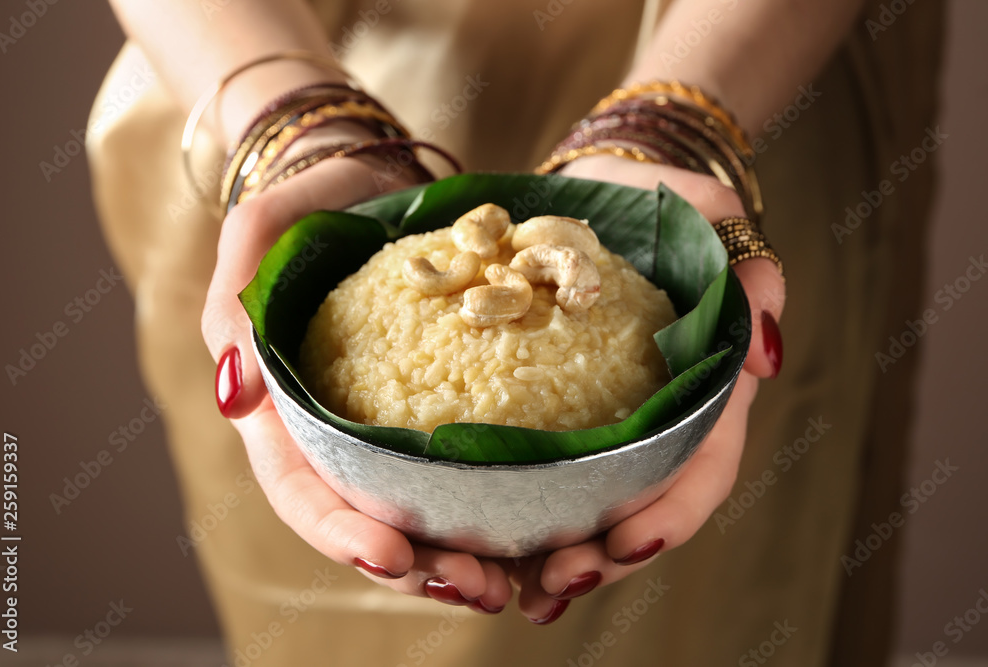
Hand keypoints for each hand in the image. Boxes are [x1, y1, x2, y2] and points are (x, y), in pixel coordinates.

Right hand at [201, 142, 513, 613]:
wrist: (372, 177)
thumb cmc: (307, 201)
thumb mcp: (258, 232)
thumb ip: (235, 305)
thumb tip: (238, 397)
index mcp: (285, 410)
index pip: (302, 488)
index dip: (342, 532)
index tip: (394, 557)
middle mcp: (340, 431)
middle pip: (370, 520)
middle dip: (420, 568)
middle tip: (480, 587)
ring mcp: (394, 422)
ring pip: (425, 509)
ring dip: (467, 555)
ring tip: (521, 579)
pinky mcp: (446, 403)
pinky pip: (471, 464)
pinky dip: (502, 502)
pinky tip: (545, 525)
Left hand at [504, 156, 785, 623]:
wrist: (592, 197)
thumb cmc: (658, 205)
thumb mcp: (708, 216)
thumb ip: (747, 266)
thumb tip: (763, 342)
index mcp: (701, 389)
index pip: (701, 466)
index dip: (673, 511)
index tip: (632, 541)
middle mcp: (653, 420)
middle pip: (639, 507)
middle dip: (604, 554)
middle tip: (556, 580)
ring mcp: (601, 422)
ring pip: (586, 508)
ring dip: (553, 557)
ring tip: (512, 590)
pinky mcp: (547, 413)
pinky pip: (532, 476)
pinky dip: (510, 519)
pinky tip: (472, 551)